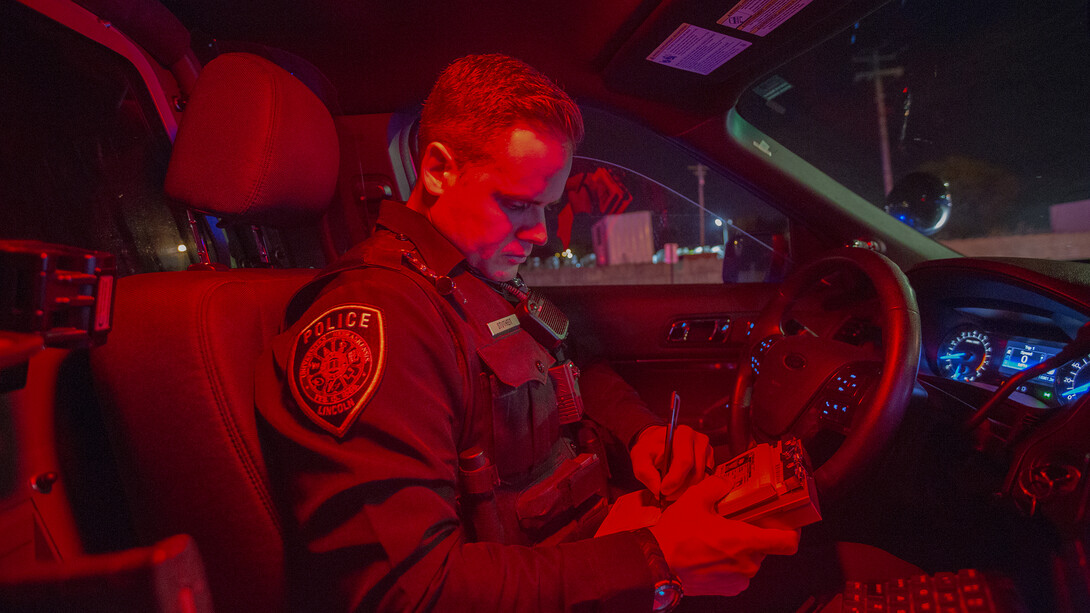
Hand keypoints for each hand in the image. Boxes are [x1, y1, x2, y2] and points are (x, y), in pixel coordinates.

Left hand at [630, 424, 712, 501]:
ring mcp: (707, 452)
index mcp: (683, 434)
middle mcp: (699, 441)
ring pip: (701, 480)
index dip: (674, 480)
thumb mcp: (640, 457)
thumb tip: (657, 489)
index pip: (684, 461)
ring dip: (685, 491)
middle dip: (678, 489)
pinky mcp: (710, 462)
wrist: (658, 443)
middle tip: (664, 495)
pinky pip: (704, 481)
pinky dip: (691, 488)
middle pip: (695, 473)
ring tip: (669, 491)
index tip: (662, 490)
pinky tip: (678, 487)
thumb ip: (645, 473)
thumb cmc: (650, 448)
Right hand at [649, 476, 799, 596]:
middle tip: (733, 522)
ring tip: (716, 537)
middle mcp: (748, 564)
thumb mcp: (694, 499)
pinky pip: (736, 573)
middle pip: (764, 548)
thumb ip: (716, 486)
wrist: (656, 565)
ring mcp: (737, 580)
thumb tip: (725, 483)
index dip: (790, 532)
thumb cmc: (676, 535)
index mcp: (746, 541)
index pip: (788, 543)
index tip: (784, 524)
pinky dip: (728, 563)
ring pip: (749, 560)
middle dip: (752, 535)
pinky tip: (709, 553)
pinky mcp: (725, 589)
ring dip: (738, 549)